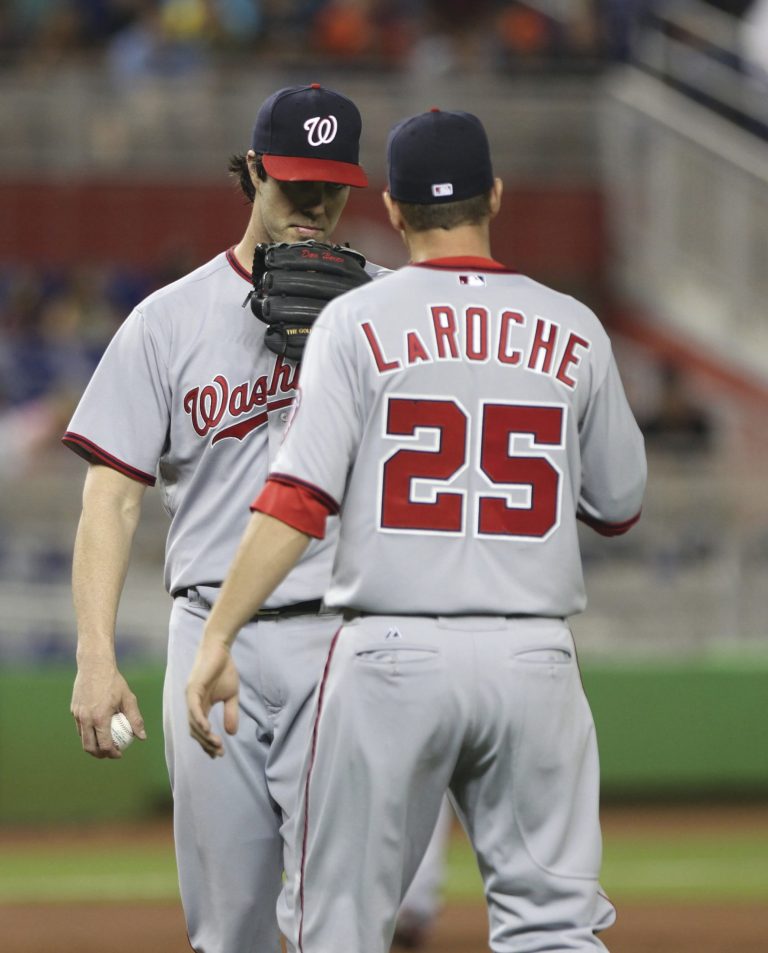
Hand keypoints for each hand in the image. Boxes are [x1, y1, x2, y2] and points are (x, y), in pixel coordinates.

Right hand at [71, 660, 146, 759]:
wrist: (94, 666)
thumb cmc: (114, 682)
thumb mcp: (128, 699)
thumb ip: (135, 719)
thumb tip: (142, 737)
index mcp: (100, 718)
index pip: (104, 745)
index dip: (112, 753)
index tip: (119, 754)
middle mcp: (86, 719)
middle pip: (90, 747)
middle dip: (100, 755)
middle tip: (110, 753)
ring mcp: (78, 715)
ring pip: (83, 739)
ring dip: (93, 745)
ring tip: (104, 744)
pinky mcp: (74, 710)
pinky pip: (80, 727)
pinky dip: (88, 733)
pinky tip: (98, 730)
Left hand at [186, 640, 239, 757]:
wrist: (221, 649)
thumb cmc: (224, 670)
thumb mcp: (231, 696)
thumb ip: (230, 713)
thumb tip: (231, 733)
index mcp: (200, 707)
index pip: (201, 730)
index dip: (208, 743)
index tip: (220, 754)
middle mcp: (192, 704)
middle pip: (195, 731)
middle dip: (207, 744)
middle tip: (219, 752)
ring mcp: (191, 697)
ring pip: (193, 723)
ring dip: (204, 736)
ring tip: (216, 744)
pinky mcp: (193, 689)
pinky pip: (194, 709)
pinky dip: (199, 720)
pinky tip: (208, 730)